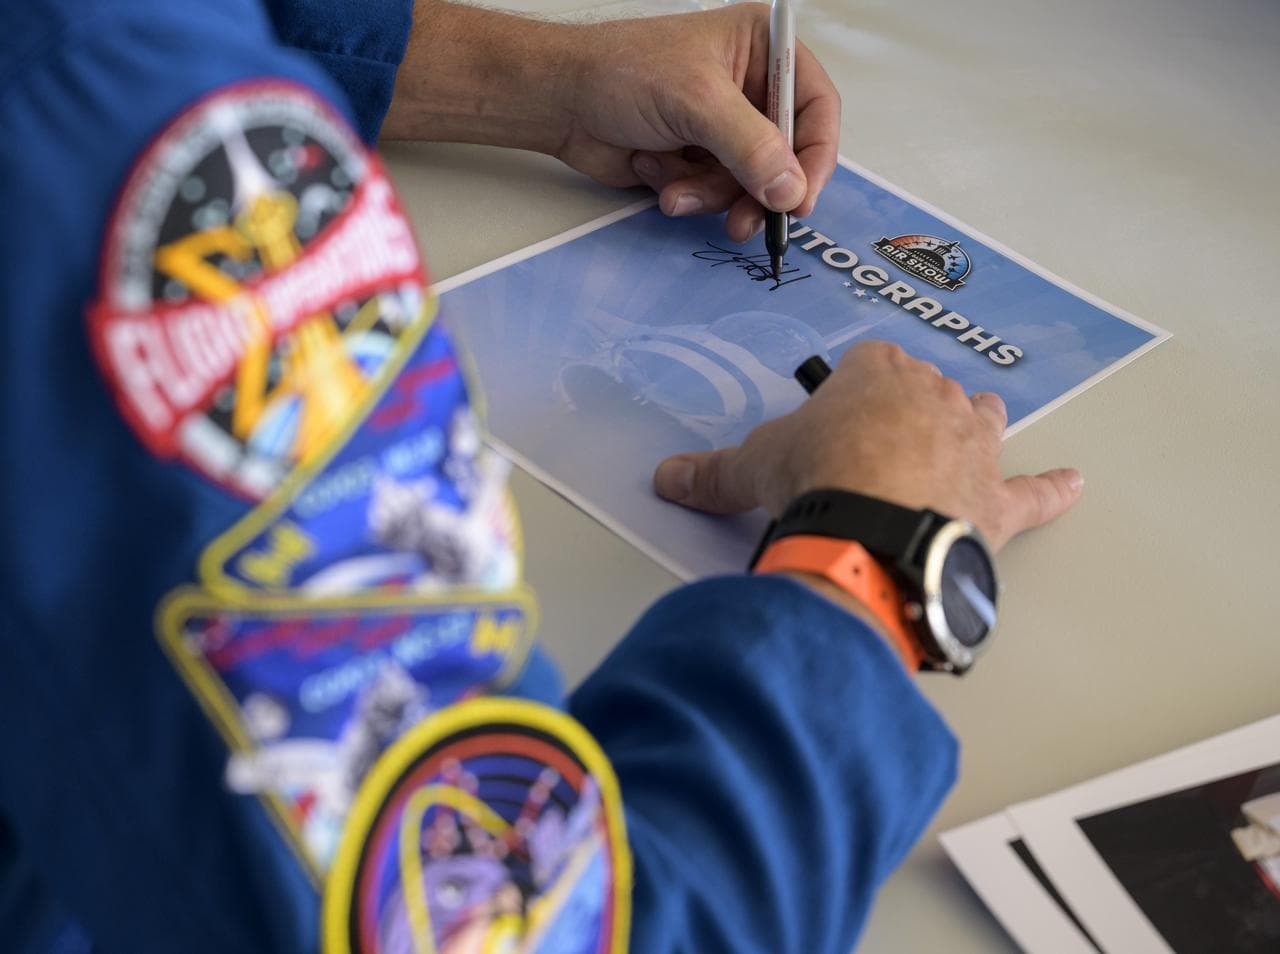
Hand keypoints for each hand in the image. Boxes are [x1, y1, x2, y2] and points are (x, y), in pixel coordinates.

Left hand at [561, 5, 840, 241]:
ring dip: (710, 195)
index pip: (815, 106)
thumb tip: (790, 189)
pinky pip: (714, 193)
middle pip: (785, 155)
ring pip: (747, 183)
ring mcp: (722, 126)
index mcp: (762, 48)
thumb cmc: (621, 72)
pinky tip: (654, 172)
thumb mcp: (697, 103)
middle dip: (758, 191)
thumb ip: (751, 147)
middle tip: (744, 222)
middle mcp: (749, 86)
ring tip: (676, 190)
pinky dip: (686, 192)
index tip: (801, 198)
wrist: (561, 101)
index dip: (816, 155)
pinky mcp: (697, 158)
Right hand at [652, 342, 1083, 551]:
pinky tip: (1073, 485)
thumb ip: (711, 473)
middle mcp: (934, 400)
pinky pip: (1035, 492)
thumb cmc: (818, 479)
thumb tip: (667, 478)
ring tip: (962, 437)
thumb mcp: (751, 469)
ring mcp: (973, 449)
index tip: (835, 408)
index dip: (852, 385)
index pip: (868, 360)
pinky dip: (1052, 490)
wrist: (869, 534)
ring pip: (984, 419)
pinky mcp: (997, 503)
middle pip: (929, 387)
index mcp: (875, 377)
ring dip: (974, 427)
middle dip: (909, 407)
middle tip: (876, 441)